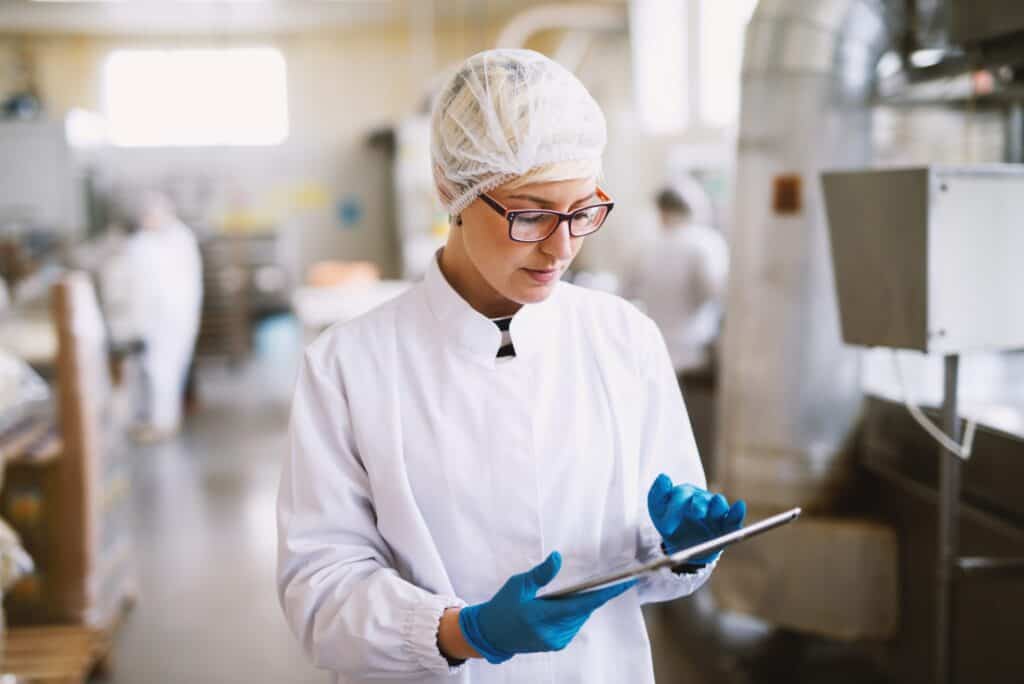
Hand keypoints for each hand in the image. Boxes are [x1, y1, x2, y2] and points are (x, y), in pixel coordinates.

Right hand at [457, 551, 635, 663]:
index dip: (606, 593)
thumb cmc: (502, 606)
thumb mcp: (518, 584)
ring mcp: (555, 640)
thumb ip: (540, 573)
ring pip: (580, 616)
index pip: (582, 604)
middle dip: (590, 593)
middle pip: (583, 609)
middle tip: (595, 577)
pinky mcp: (556, 644)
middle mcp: (552, 632)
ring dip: (580, 603)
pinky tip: (564, 603)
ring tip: (569, 591)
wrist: (491, 634)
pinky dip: (573, 612)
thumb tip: (557, 557)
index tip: (626, 583)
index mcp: (541, 616)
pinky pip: (574, 623)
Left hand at [647, 473, 745, 563]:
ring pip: (719, 506)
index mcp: (684, 494)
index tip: (666, 528)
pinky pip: (733, 519)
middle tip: (696, 512)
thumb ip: (657, 493)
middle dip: (699, 504)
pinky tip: (739, 507)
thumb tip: (663, 477)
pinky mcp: (726, 526)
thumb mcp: (657, 510)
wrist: (681, 546)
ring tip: (717, 506)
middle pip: (702, 499)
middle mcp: (701, 499)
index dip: (674, 510)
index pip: (681, 496)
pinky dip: (737, 513)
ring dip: (718, 506)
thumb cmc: (669, 522)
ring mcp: (715, 512)